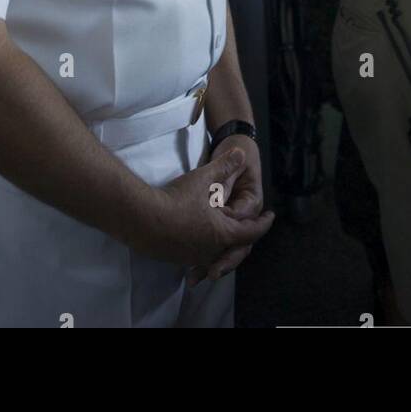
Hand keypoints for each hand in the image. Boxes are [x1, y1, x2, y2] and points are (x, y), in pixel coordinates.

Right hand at [141, 149, 273, 276]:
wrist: (140, 219)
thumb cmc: (176, 200)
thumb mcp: (203, 178)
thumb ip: (224, 166)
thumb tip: (241, 153)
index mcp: (223, 234)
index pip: (251, 232)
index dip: (263, 223)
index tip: (270, 216)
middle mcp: (210, 250)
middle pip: (234, 245)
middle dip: (243, 234)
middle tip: (249, 224)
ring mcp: (192, 257)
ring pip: (215, 252)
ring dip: (222, 241)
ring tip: (225, 229)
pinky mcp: (175, 258)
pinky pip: (196, 255)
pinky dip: (204, 247)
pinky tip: (198, 235)